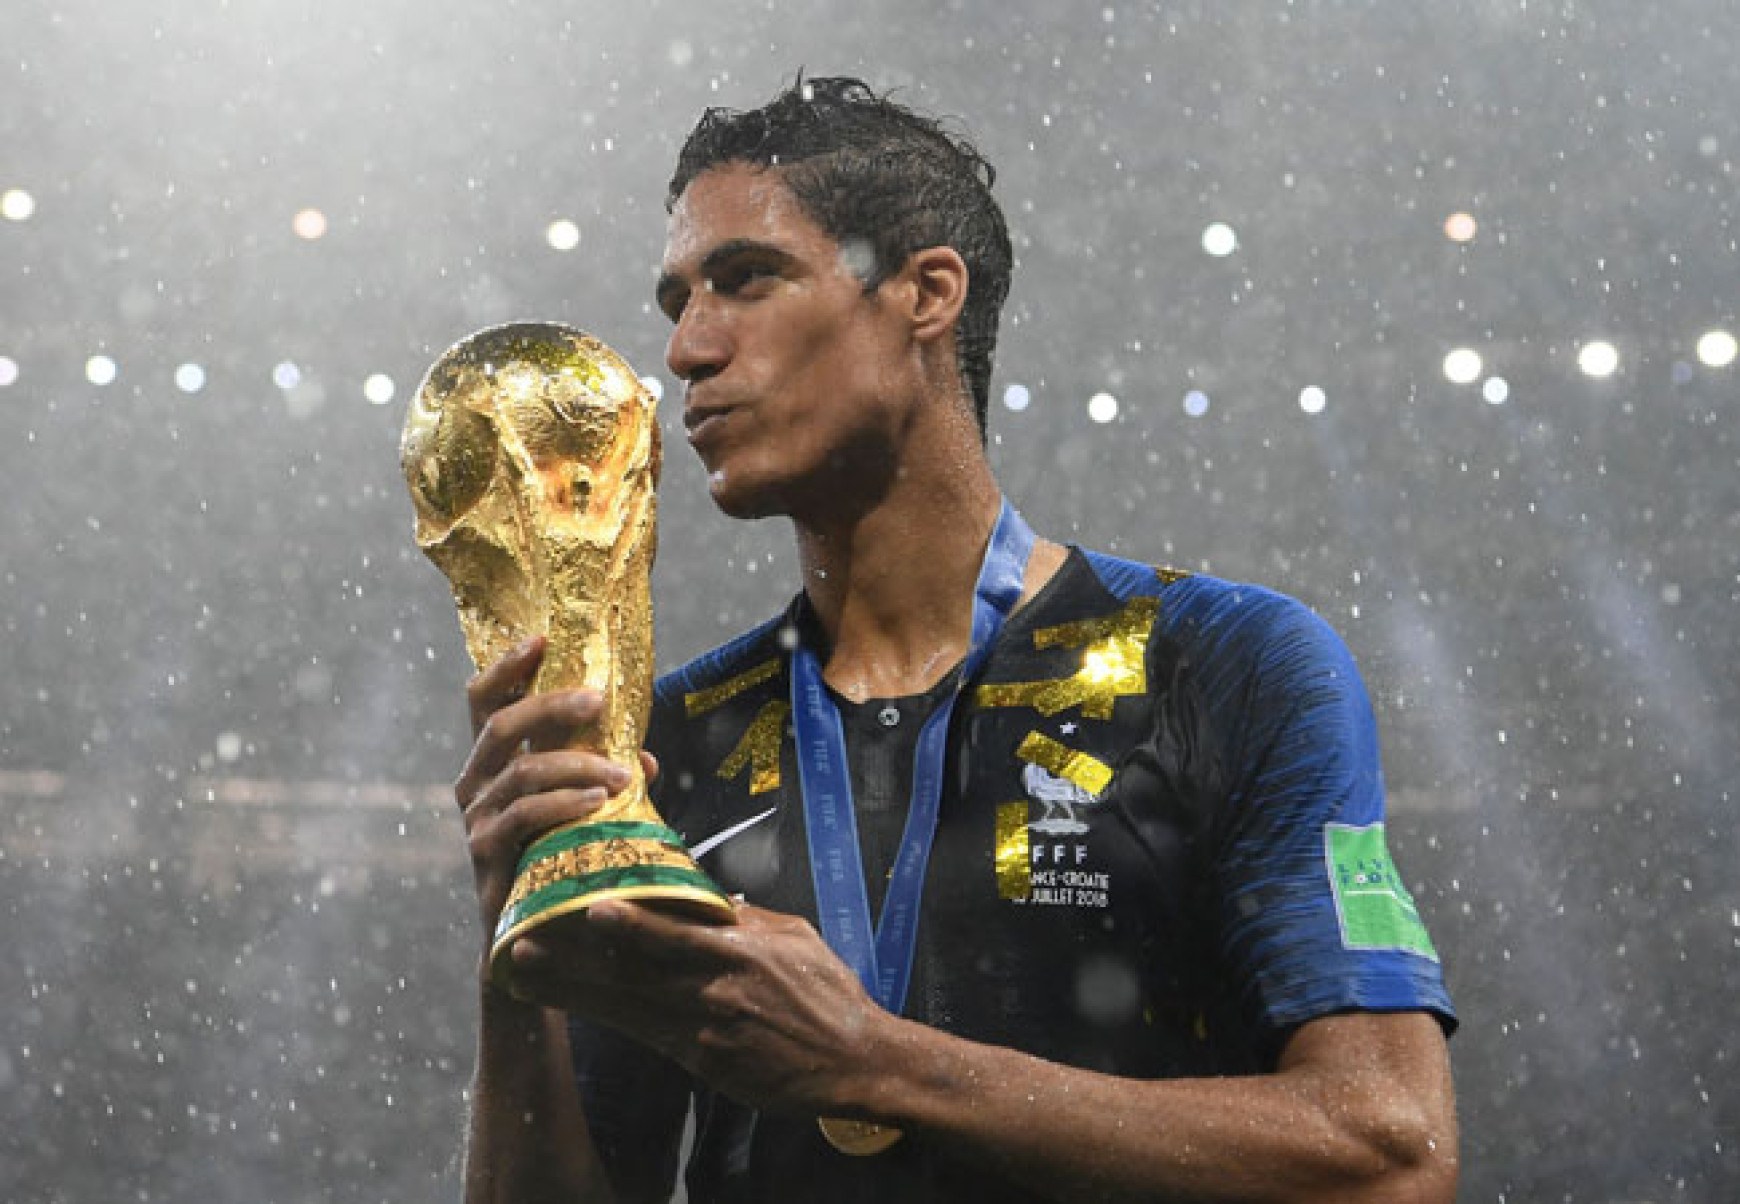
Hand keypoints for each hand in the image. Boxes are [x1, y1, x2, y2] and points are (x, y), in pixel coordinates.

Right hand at [454, 636, 652, 959]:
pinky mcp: (486, 852)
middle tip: (597, 699)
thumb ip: (609, 776)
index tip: (539, 639)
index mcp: (493, 760)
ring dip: (576, 764)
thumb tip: (649, 758)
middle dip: (550, 706)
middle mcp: (476, 782)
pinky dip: (564, 803)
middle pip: (500, 725)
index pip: (484, 701)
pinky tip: (599, 803)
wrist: (535, 931)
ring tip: (621, 772)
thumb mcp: (587, 806)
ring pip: (521, 770)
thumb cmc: (559, 856)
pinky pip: (524, 815)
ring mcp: (477, 817)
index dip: (505, 667)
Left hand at [507, 900, 892, 1115]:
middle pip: (634, 970)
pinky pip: (646, 1034)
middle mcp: (715, 989)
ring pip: (628, 1004)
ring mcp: (705, 1028)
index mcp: (742, 950)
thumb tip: (708, 898)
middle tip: (525, 940)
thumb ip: (747, 919)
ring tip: (528, 971)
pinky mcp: (702, 1061)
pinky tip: (576, 1008)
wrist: (855, 1061)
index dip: (629, 922)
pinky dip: (608, 1018)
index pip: (675, 931)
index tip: (588, 906)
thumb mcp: (795, 938)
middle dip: (576, 957)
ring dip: (574, 988)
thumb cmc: (829, 995)